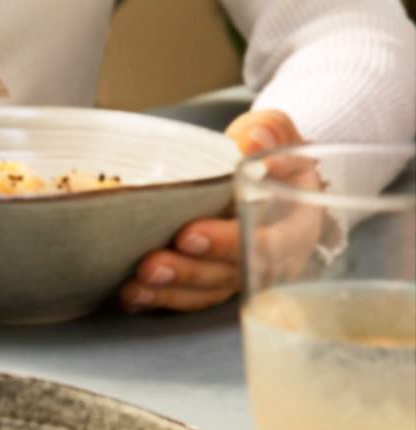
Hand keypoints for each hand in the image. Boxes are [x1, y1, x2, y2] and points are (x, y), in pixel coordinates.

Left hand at [119, 109, 303, 312]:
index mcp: (296, 223)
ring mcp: (241, 274)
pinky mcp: (214, 284)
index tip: (188, 234)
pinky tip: (132, 295)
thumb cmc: (261, 151)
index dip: (228, 242)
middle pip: (232, 275)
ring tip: (135, 283)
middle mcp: (273, 259)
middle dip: (189, 271)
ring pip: (207, 291)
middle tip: (151, 264)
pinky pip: (189, 299)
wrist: (249, 172)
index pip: (268, 243)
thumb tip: (252, 141)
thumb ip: (268, 131)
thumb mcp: (270, 132)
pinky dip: (159, 299)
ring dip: (169, 290)